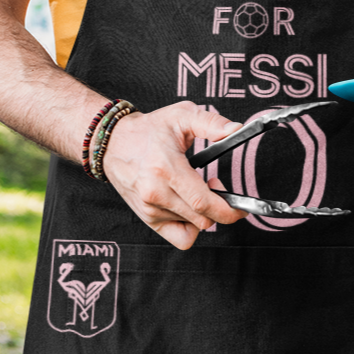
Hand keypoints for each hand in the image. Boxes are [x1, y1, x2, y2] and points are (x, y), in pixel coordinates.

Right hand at [100, 102, 247, 249]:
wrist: (113, 142)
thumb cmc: (148, 130)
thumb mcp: (181, 115)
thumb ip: (210, 122)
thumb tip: (235, 130)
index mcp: (166, 169)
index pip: (203, 202)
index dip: (228, 208)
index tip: (240, 206)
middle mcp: (156, 193)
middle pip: (202, 218)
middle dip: (220, 207)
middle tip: (216, 185)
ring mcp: (150, 209)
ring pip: (194, 227)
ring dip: (204, 213)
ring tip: (196, 190)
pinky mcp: (147, 218)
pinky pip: (180, 238)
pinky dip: (191, 228)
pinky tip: (188, 209)